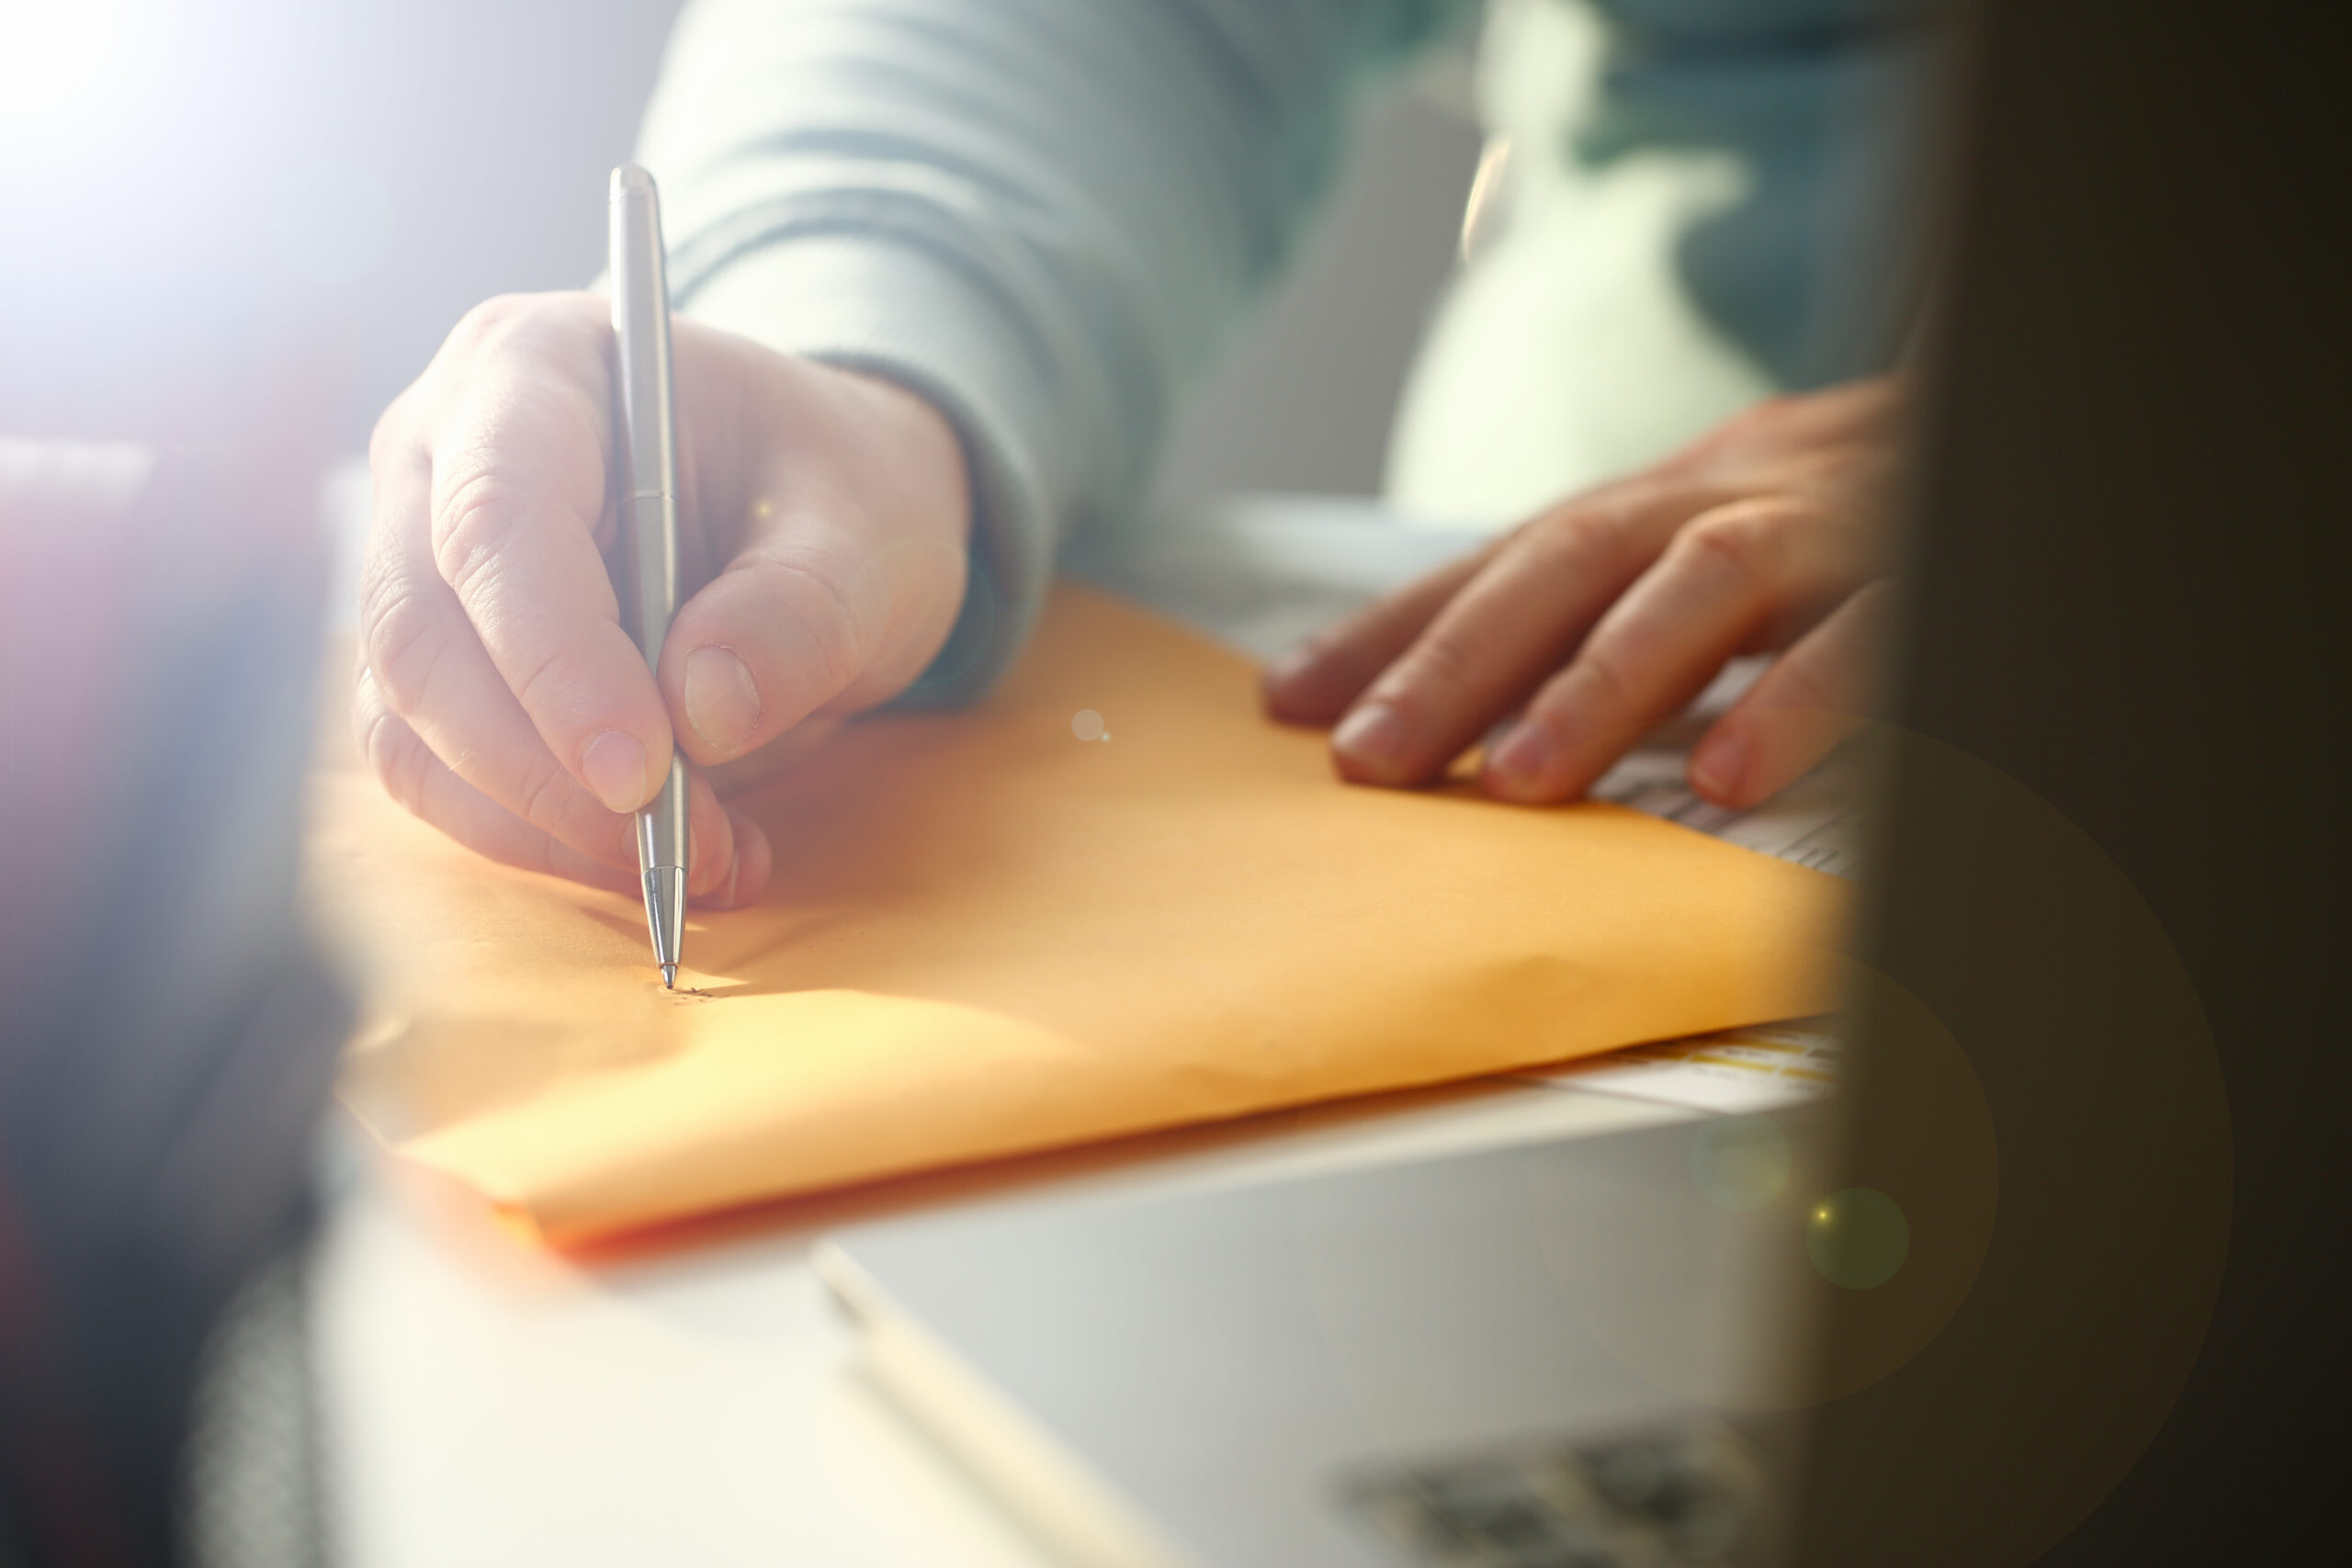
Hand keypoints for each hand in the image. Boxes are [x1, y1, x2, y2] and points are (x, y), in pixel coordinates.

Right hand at [358, 292, 969, 903]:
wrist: (822, 506)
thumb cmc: (833, 486)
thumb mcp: (865, 529)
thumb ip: (798, 610)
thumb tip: (701, 710)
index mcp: (534, 365)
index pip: (496, 520)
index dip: (554, 660)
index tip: (642, 773)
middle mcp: (439, 454)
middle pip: (423, 635)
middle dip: (548, 770)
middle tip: (685, 846)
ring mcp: (418, 562)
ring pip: (413, 725)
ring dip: (547, 823)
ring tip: (706, 861)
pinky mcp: (437, 666)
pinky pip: (443, 777)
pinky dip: (546, 838)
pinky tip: (668, 857)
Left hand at [1262, 377, 1905, 809]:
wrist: (2019, 422)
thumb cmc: (1840, 524)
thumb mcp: (1709, 548)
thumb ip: (1593, 617)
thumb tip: (1441, 718)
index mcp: (1662, 500)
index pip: (1501, 562)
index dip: (1390, 627)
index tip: (1287, 706)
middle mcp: (1727, 495)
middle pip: (1568, 562)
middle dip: (1457, 662)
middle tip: (1368, 764)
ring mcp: (1829, 522)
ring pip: (1701, 585)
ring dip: (1603, 683)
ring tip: (1519, 781)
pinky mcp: (1931, 566)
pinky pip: (1870, 635)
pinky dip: (1795, 704)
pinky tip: (1729, 781)